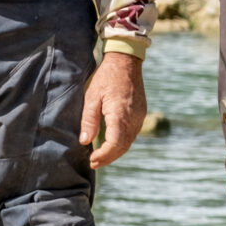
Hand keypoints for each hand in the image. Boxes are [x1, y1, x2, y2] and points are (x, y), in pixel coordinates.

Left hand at [77, 51, 144, 169]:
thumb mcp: (92, 96)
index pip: (114, 144)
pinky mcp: (140, 113)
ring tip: (100, 157)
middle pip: (123, 147)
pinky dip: (122, 142)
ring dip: (115, 152)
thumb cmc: (106, 77)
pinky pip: (132, 134)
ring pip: (129, 142)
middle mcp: (133, 118)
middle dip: (108, 158)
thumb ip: (89, 120)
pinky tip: (111, 143)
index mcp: (120, 114)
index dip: (103, 156)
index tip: (91, 160)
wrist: (126, 61)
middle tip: (93, 163)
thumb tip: (85, 142)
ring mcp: (139, 116)